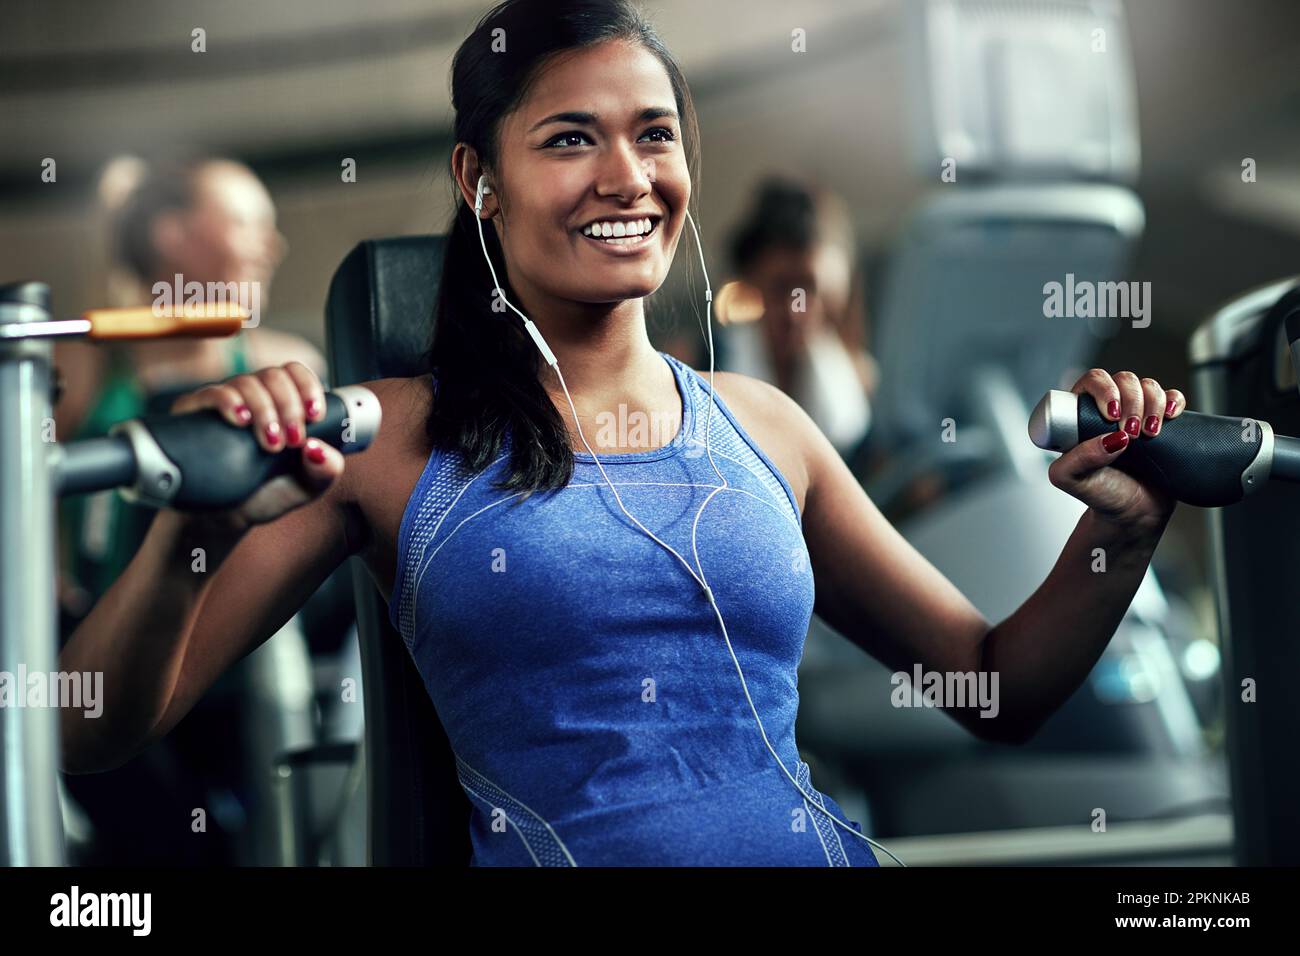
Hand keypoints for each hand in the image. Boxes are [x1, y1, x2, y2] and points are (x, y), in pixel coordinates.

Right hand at [169, 361, 344, 528]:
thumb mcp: (305, 487)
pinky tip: (239, 419)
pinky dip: (228, 401)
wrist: (225, 518)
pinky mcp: (195, 412)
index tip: (315, 415)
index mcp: (283, 405)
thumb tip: (318, 448)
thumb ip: (325, 471)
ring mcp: (225, 402)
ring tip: (270, 443)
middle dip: (289, 406)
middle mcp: (254, 397)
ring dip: (264, 410)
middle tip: (292, 440)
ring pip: (247, 382)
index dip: (308, 387)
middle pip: (274, 376)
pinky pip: (210, 393)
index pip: (295, 374)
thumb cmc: (267, 495)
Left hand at [1048, 368, 1186, 533]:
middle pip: (1123, 380)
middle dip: (1132, 401)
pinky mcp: (1161, 421)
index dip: (1104, 390)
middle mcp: (1108, 410)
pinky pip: (1172, 396)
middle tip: (1132, 433)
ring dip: (1153, 404)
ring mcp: (1136, 414)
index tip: (1112, 415)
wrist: (1134, 514)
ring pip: (1148, 385)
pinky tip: (1171, 416)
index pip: (1090, 382)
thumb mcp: (1074, 480)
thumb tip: (1110, 438)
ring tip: (1149, 435)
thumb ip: (1078, 459)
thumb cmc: (1100, 495)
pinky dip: (1174, 400)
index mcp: (1080, 416)